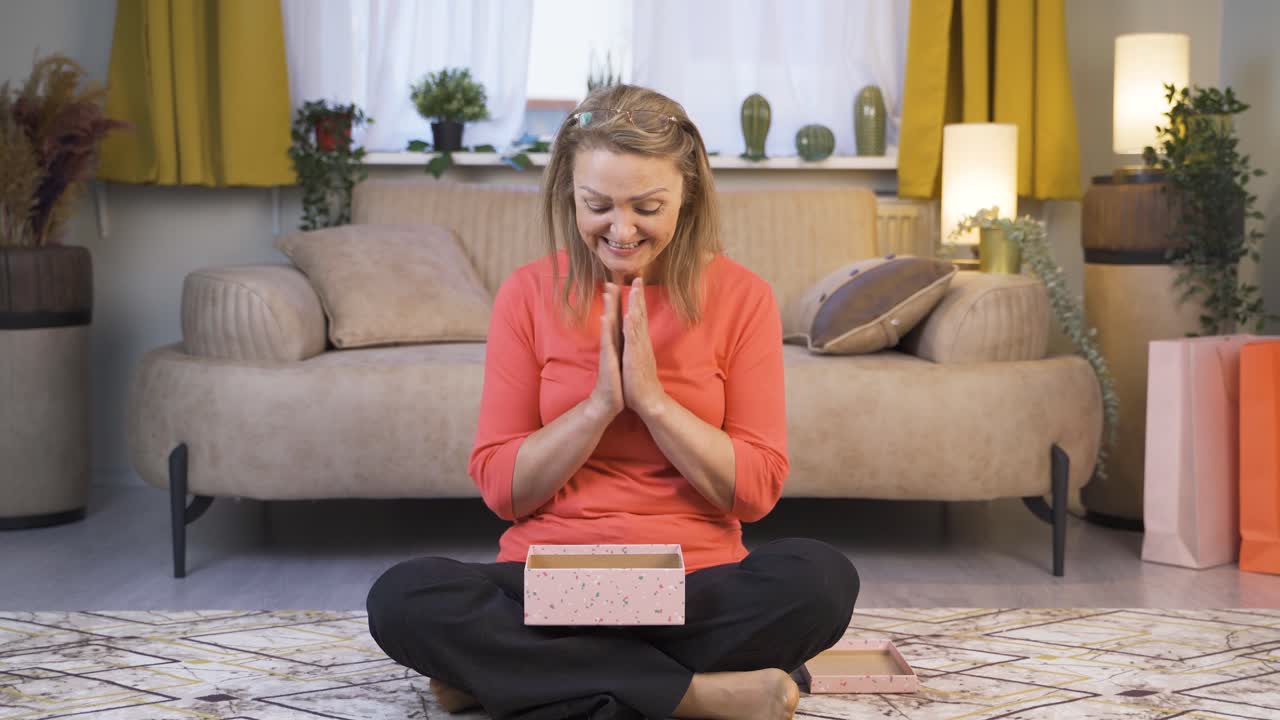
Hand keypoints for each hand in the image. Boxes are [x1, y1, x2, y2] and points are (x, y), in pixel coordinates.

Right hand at [588, 282, 623, 421]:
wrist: (608, 402)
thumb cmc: (615, 382)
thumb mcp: (619, 362)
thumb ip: (618, 349)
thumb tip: (620, 340)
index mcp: (616, 344)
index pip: (617, 320)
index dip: (617, 304)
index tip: (617, 287)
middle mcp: (611, 345)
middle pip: (611, 319)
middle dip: (611, 301)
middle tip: (609, 282)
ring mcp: (608, 352)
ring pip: (609, 327)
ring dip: (609, 310)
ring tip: (608, 294)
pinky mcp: (608, 360)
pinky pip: (608, 342)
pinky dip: (608, 330)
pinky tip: (607, 318)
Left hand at [622, 277, 666, 417]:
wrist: (649, 402)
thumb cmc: (640, 382)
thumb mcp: (637, 361)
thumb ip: (636, 348)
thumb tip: (634, 338)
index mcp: (639, 342)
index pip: (639, 317)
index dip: (637, 300)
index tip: (635, 284)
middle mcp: (641, 343)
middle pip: (640, 315)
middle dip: (638, 296)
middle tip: (637, 278)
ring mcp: (639, 350)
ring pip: (637, 324)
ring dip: (635, 307)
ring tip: (634, 291)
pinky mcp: (635, 359)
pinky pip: (632, 340)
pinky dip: (630, 327)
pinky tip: (628, 316)